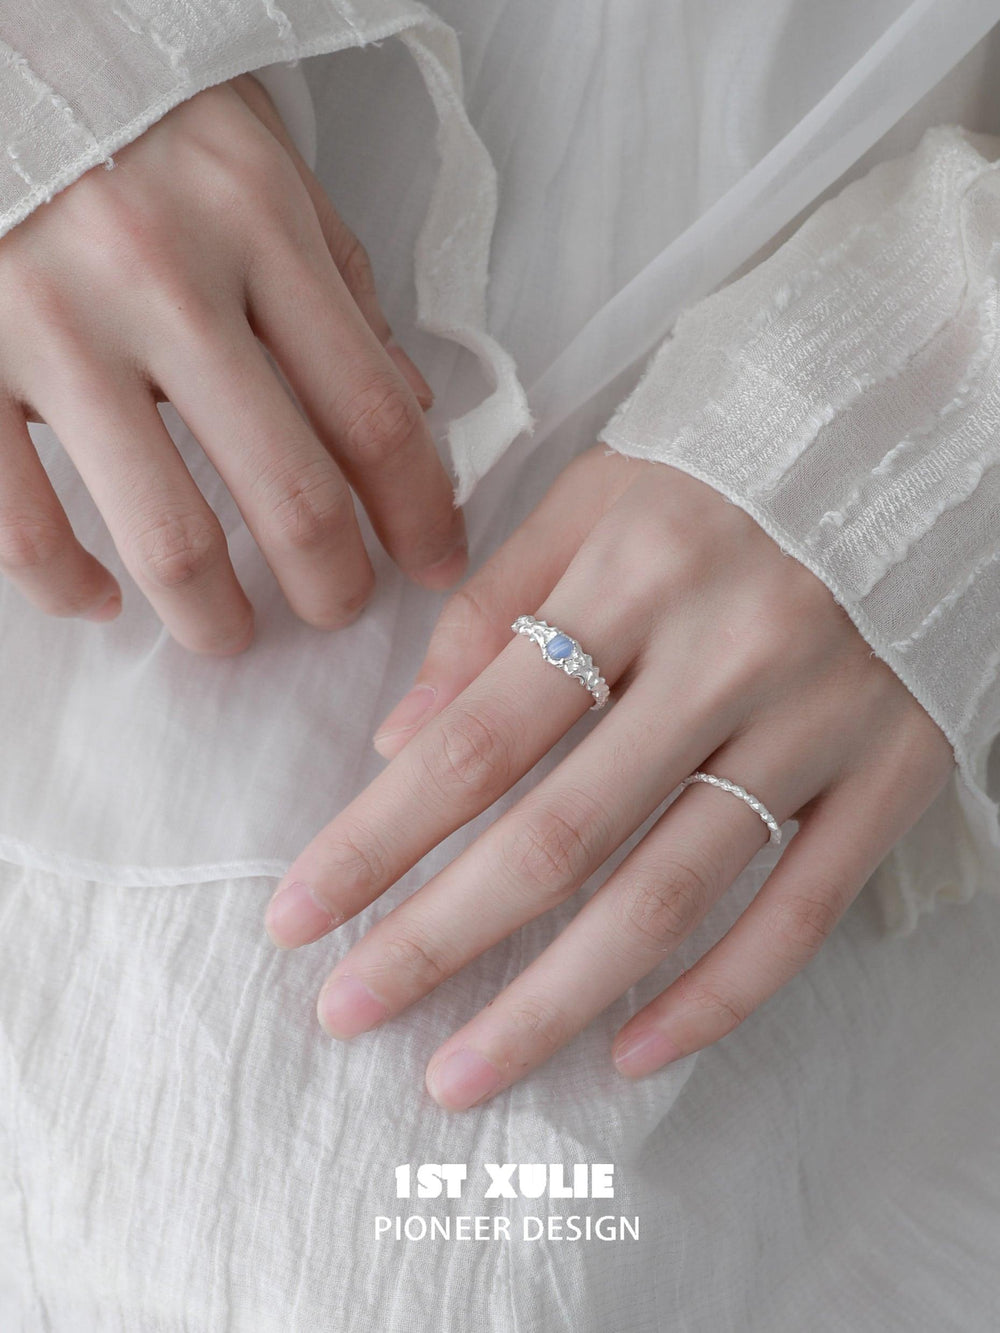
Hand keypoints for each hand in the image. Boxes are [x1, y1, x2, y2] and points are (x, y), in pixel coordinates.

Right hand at [0, 75, 464, 652]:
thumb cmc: (120, 107)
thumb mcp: (252, 158)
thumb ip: (336, 279)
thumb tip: (407, 407)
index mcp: (254, 223)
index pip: (373, 412)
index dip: (420, 512)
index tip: (434, 563)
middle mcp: (162, 279)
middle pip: (291, 495)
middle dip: (332, 586)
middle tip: (335, 609)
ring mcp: (53, 326)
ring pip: (168, 538)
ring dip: (215, 618)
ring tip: (229, 631)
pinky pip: (20, 527)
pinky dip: (68, 587)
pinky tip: (100, 597)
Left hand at [264, 446, 954, 1108]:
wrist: (919, 442)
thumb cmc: (730, 471)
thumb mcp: (598, 496)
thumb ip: (492, 609)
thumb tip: (399, 742)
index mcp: (636, 569)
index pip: (480, 738)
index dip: (378, 840)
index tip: (297, 919)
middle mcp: (730, 651)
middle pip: (559, 835)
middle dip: (437, 940)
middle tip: (347, 1014)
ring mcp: (822, 719)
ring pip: (669, 894)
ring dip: (553, 1002)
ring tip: (463, 1072)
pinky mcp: (897, 770)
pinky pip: (802, 912)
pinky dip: (716, 997)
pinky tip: (630, 1051)